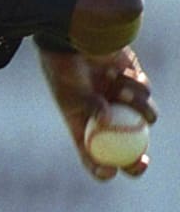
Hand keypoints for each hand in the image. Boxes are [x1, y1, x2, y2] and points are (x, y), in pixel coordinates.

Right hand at [38, 45, 157, 179]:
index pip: (93, 156)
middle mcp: (106, 119)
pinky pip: (146, 95)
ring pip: (143, 118)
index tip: (110, 171)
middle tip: (141, 162)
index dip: (102, 168)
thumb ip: (91, 107)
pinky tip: (122, 73)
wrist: (75, 39)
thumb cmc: (65, 70)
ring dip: (139, 107)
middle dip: (134, 161)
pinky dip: (138, 87)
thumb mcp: (73, 93)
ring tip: (121, 88)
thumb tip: (107, 121)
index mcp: (84, 127)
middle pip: (126, 149)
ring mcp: (122, 104)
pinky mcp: (134, 86)